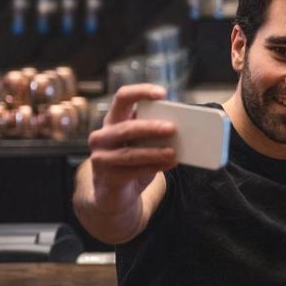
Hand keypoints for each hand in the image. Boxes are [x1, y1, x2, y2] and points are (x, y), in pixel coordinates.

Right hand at [87, 84, 176, 212]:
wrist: (115, 194)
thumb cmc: (133, 161)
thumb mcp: (142, 143)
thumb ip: (154, 133)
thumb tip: (184, 129)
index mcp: (113, 120)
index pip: (122, 97)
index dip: (141, 92)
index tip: (163, 94)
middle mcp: (102, 136)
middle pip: (125, 128)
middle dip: (150, 127)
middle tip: (173, 128)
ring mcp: (101, 158)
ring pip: (129, 153)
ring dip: (154, 152)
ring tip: (174, 152)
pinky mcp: (107, 177)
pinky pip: (132, 171)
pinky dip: (153, 167)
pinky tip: (170, 164)